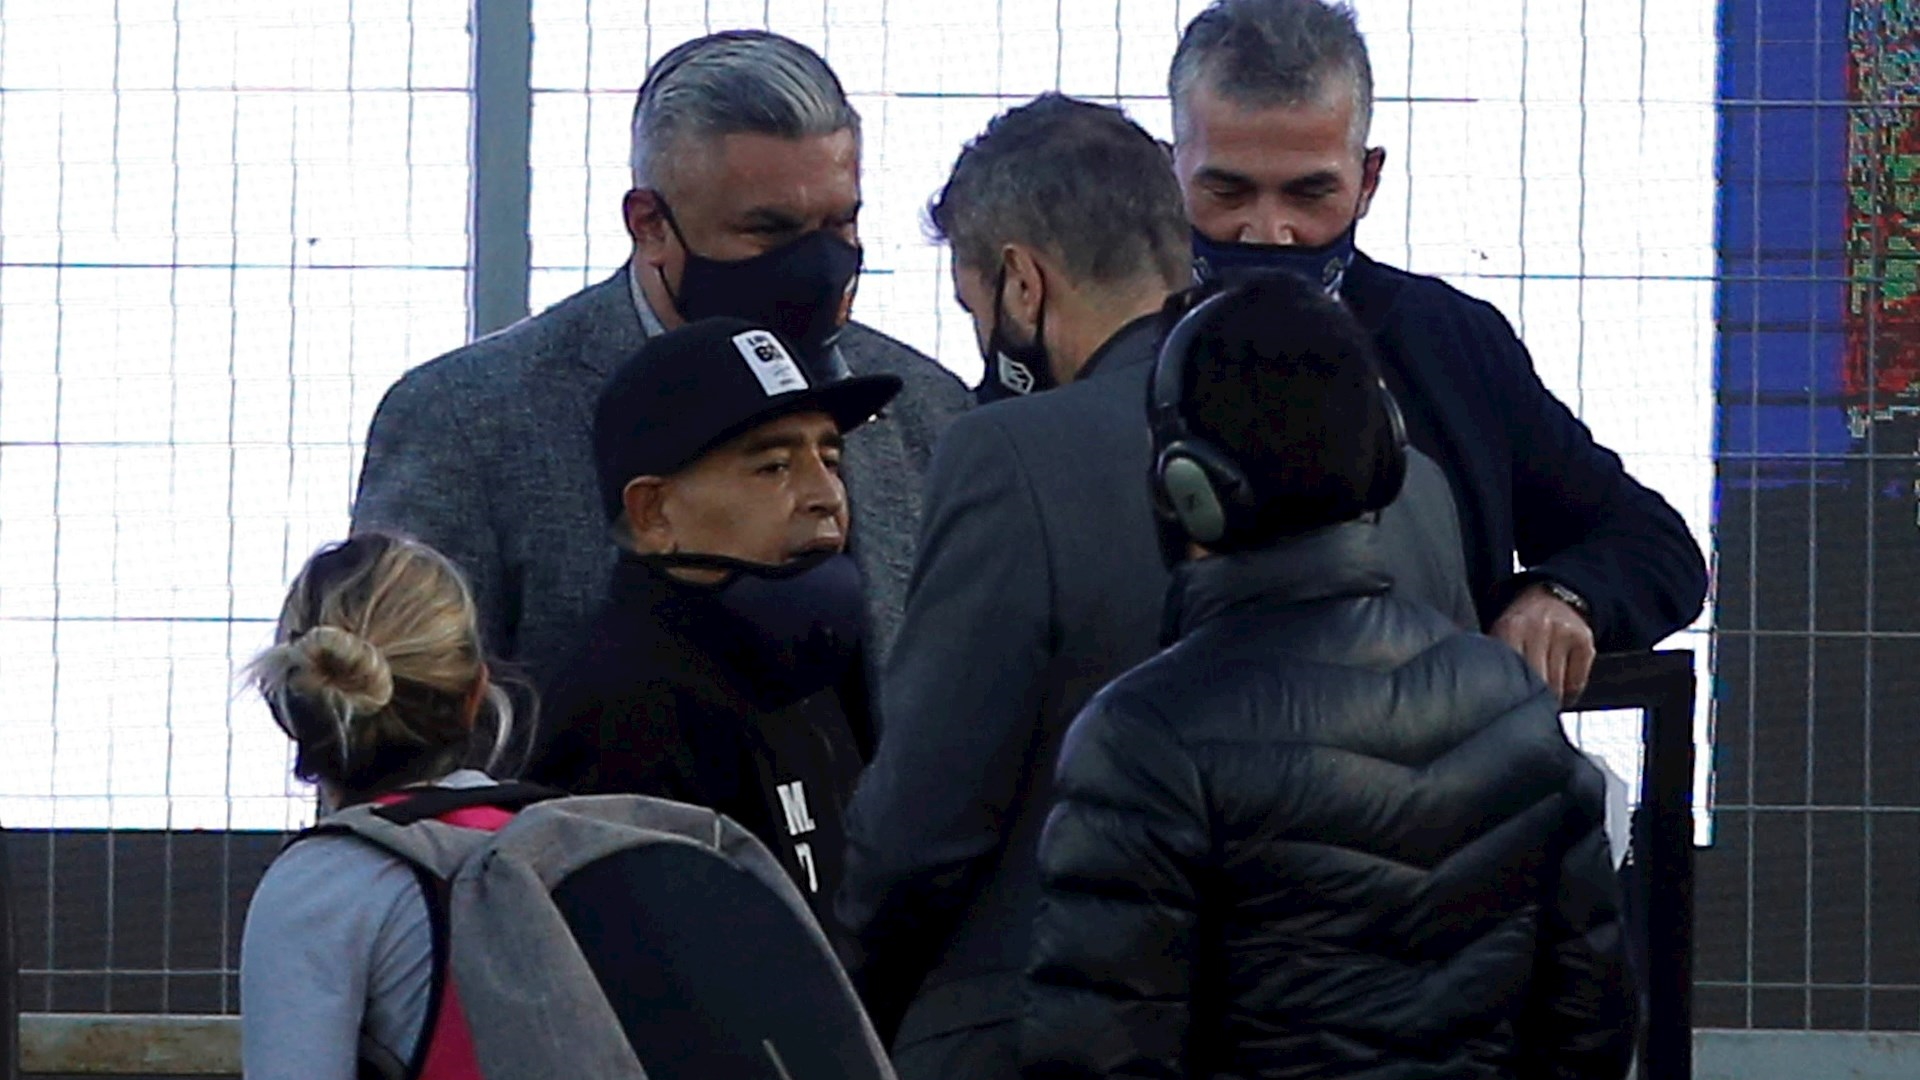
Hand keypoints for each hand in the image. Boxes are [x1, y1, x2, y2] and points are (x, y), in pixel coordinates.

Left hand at [1491, 584, 1595, 703]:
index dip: (1511, 696)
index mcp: (1511, 628)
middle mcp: (1539, 628)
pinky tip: (1561, 690)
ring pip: (1557, 686)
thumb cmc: (1519, 625)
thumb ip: (1497, 661)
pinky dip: (1569, 693)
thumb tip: (1495, 698)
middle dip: (1532, 701)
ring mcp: (1564, 634)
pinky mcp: (1584, 641)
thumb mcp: (1501, 634)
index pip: (1512, 673)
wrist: (1550, 596)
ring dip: (1550, 699)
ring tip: (1542, 700)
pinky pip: (1577, 683)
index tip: (1509, 708)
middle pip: (1536, 682)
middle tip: (1527, 710)